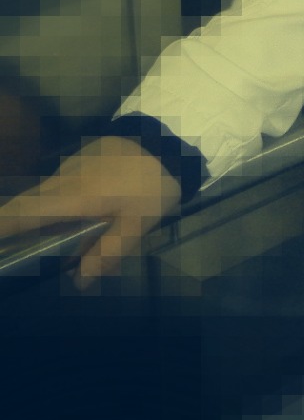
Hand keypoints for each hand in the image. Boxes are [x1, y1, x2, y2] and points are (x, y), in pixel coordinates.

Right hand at [0, 137, 180, 286]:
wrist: (171, 139)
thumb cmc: (154, 184)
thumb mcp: (138, 224)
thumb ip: (108, 252)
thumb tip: (80, 280)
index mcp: (73, 197)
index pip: (21, 211)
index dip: (1, 225)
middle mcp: (64, 178)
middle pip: (26, 203)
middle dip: (15, 226)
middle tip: (23, 250)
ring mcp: (72, 163)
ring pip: (44, 193)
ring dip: (43, 216)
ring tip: (59, 239)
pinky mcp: (83, 156)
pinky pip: (60, 183)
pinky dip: (60, 202)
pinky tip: (82, 215)